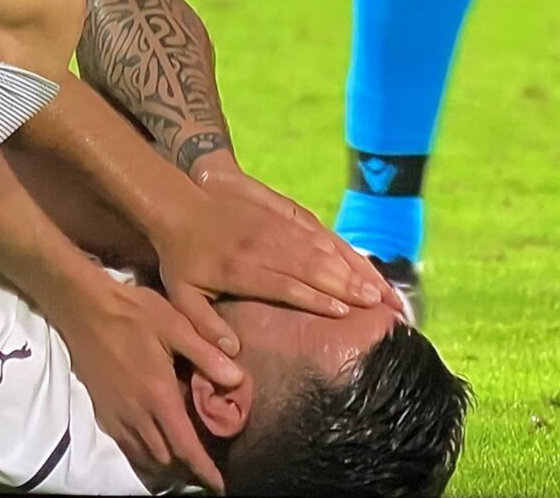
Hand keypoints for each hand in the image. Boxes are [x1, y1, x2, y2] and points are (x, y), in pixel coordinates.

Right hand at [55, 275, 238, 493]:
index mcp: (158, 396)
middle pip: (165, 459)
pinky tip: (152, 443)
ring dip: (165, 464)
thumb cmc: (132, 312)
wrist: (83, 308)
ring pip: (143, 456)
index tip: (218, 485)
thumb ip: (206, 354)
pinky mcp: (102, 410)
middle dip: (187, 469)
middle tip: (205, 467)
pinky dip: (143, 454)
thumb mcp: (176, 325)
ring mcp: (115, 414)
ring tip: (182, 460)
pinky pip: (125, 446)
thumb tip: (238, 379)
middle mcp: (136, 414)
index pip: (185, 447)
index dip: (203, 470)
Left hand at [153, 181, 398, 356]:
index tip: (344, 313)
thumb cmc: (182, 258)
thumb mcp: (181, 296)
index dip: (316, 299)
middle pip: (313, 265)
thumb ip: (205, 327)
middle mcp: (264, 245)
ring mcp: (275, 227)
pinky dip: (342, 247)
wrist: (180, 204)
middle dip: (348, 285)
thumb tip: (233, 354)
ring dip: (352, 267)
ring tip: (380, 287)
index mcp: (241, 269)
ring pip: (321, 248)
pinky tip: (360, 262)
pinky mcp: (283, 215)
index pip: (286, 285)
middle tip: (380, 304)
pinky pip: (318, 231)